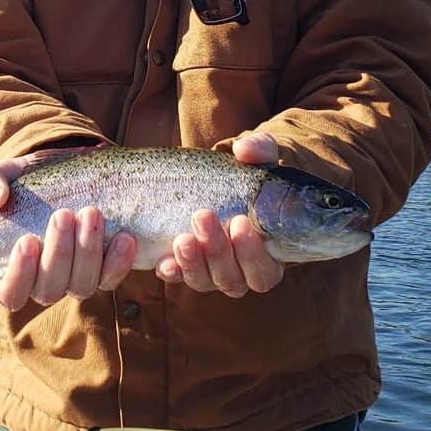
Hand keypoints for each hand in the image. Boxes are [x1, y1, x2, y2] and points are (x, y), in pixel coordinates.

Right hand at [0, 157, 135, 310]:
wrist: (56, 174)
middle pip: (50, 289)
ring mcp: (74, 277)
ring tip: (91, 214)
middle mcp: (43, 282)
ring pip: (82, 285)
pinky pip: (111, 277)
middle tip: (63, 214)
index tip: (26, 241)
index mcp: (10, 270)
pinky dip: (118, 261)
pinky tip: (124, 238)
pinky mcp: (101, 268)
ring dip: (88, 253)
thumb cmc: (18, 184)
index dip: (18, 274)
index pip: (10, 292)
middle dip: (59, 253)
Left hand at [155, 132, 284, 296]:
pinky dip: (172, 271)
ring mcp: (211, 271)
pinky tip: (164, 261)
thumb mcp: (258, 157)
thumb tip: (245, 149)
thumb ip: (259, 150)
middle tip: (203, 216)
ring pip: (205, 281)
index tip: (240, 221)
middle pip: (232, 279)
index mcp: (266, 253)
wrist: (218, 179)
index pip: (264, 271)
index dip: (252, 253)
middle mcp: (240, 270)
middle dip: (217, 250)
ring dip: (193, 262)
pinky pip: (178, 277)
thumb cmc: (246, 173)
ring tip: (183, 237)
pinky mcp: (185, 266)